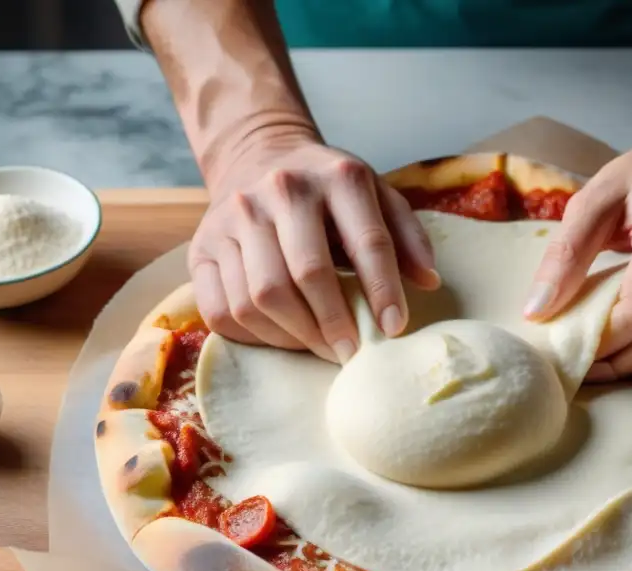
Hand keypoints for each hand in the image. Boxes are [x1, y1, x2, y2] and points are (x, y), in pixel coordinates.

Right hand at [188, 131, 438, 363]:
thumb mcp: (379, 196)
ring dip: (295, 336)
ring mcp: (234, 217)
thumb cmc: (331, 192)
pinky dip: (253, 336)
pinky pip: (221, 310)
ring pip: (259, 297)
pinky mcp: (201, 246)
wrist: (260, 157)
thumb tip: (429, 282)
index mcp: (337, 177)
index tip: (394, 328)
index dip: (383, 290)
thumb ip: (407, 237)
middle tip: (352, 352)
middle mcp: (281, 190)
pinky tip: (282, 337)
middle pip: (306, 274)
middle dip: (334, 323)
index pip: (366, 242)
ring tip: (321, 348)